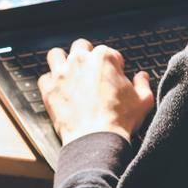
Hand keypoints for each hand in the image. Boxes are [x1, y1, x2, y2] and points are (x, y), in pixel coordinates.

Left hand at [39, 39, 155, 145]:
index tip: (114, 77)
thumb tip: (141, 76)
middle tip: (92, 72)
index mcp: (104, 57)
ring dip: (62, 61)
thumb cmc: (120, 120)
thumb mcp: (143, 100)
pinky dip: (50, 83)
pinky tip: (58, 91)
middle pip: (81, 46)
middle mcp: (80, 60)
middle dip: (87, 56)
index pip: (110, 53)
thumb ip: (143, 83)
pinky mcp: (49, 90)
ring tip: (69, 73)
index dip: (114, 66)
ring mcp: (62, 74)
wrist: (96, 140)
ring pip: (56, 55)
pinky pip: (44, 78)